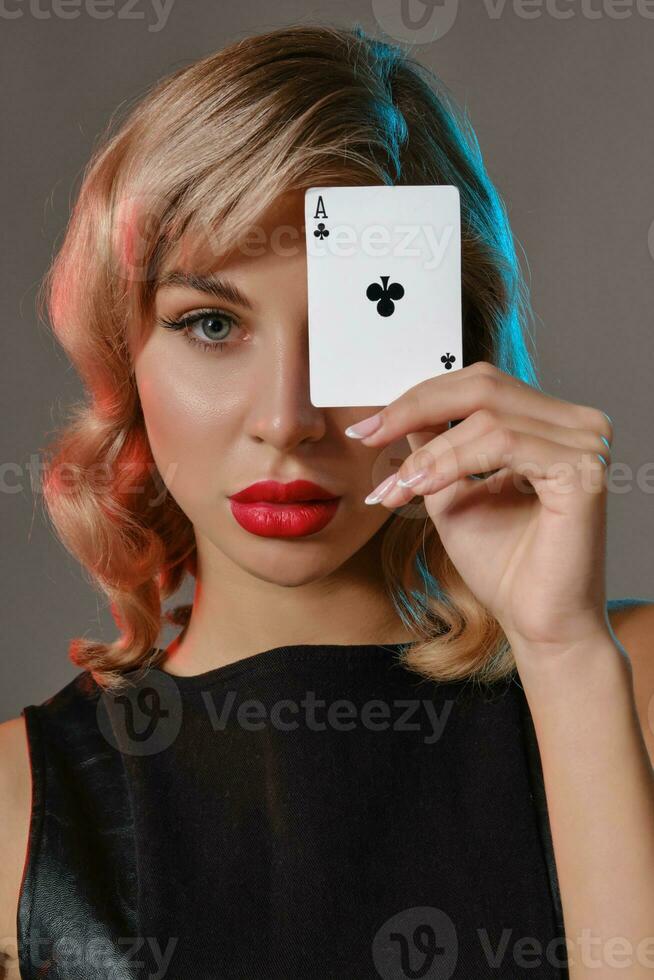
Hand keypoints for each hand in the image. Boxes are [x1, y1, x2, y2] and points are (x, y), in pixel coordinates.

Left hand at [346, 361, 613, 656]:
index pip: (480, 385)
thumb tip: (399, 413)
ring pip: (486, 417)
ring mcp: (585, 443)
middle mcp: (576, 425)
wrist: (536, 624)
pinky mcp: (583, 470)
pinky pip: (503, 443)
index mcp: (551, 425)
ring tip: (396, 487)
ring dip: (428, 453)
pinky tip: (422, 487)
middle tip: (368, 437)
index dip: (419, 398)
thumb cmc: (504, 567)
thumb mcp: (452, 494)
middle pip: (483, 385)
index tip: (366, 427)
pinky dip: (452, 461)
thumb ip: (434, 448)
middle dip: (414, 409)